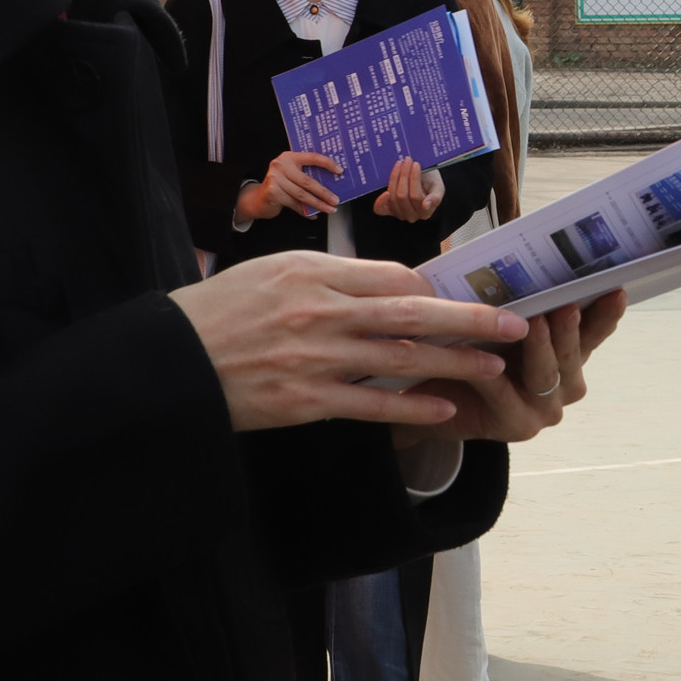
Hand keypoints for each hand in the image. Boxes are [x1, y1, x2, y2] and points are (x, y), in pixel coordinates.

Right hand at [170, 249, 523, 429]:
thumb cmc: (217, 313)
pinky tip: (446, 409)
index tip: (468, 296)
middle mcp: (318, 311)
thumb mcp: (269, 273)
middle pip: (412, 313)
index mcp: (311, 272)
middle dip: (470, 319)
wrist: (165, 362)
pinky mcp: (304, 400)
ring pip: (401, 359)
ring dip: (455, 363)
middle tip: (515, 321)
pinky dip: (412, 407)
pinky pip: (371, 405)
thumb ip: (327, 278)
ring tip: (496, 365)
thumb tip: (387, 286)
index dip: (435, 289)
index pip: (392, 277)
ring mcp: (313, 358)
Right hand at [238, 151, 341, 223]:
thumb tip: (331, 182)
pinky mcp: (273, 193)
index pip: (312, 157)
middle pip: (307, 181)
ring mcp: (275, 179)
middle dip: (324, 192)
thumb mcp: (292, 174)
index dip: (327, 163)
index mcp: (289, 157)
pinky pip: (295, 204)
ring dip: (318, 204)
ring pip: (302, 195)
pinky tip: (313, 215)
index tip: (339, 171)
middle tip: (336, 200)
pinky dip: (306, 211)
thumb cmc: (280, 185)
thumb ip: (306, 174)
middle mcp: (281, 165)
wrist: (257, 199)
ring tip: (329, 209)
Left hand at [370, 155, 444, 221]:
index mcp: (425, 213)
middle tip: (407, 160)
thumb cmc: (431, 182)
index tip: (415, 164)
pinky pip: (380, 209)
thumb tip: (426, 205)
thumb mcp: (438, 187)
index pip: (416, 196)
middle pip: (402, 196)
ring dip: (394, 178)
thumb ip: (435, 197)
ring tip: (400, 164)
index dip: (414, 179)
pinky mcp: (388, 210)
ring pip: (393, 197)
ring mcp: (399, 214)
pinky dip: (381, 201)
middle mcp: (411, 216)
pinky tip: (384, 192)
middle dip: (404, 175)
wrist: (424, 179)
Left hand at [417, 289, 628, 443]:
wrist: (439, 397)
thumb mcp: (503, 322)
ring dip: (540, 348)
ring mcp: (544, 409)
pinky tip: (482, 359)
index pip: (596, 332)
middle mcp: (565, 384)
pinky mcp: (516, 426)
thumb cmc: (475, 351)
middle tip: (566, 305)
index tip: (616, 290)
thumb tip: (529, 254)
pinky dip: (492, 375)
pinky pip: (505, 395)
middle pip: (573, 354)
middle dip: (569, 328)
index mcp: (569, 354)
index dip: (606, 314)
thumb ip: (523, 302)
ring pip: (545, 375)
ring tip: (534, 323)